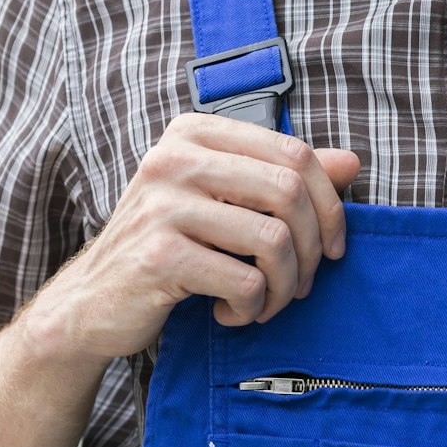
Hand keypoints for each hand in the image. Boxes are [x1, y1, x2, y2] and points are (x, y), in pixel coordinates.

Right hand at [30, 113, 360, 358]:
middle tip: (300, 284)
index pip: (294, 154)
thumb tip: (352, 163)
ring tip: (265, 303)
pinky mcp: (158, 255)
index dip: (329, 205)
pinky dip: (251, 308)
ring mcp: (162, 205)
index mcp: (195, 133)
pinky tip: (230, 313)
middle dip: (311, 250)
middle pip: (289, 193)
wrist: (94, 300)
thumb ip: (283, 179)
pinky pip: (244, 282)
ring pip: (273, 241)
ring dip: (283, 286)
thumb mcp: (224, 203)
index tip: (330, 248)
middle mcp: (174, 159)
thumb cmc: (171, 247)